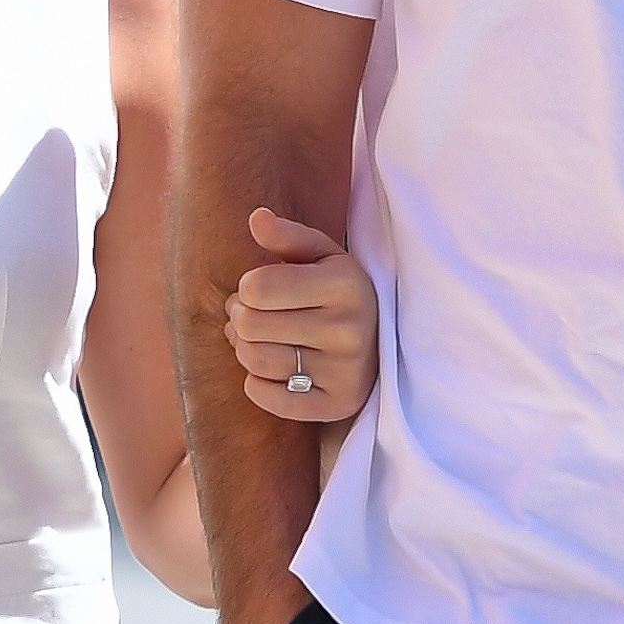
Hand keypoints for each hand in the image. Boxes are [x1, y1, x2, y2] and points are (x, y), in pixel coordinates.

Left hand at [225, 208, 378, 424]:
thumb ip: (287, 236)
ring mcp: (345, 372)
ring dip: (245, 349)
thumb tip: (256, 218)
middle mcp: (349, 330)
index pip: (255, 287)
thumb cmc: (338, 293)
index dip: (247, 288)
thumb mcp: (321, 256)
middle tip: (254, 315)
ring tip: (261, 338)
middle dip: (241, 317)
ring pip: (254, 361)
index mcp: (344, 284)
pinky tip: (274, 370)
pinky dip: (258, 385)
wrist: (382, 343)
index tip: (261, 289)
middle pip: (249, 325)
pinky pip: (269, 399)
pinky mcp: (338, 405)